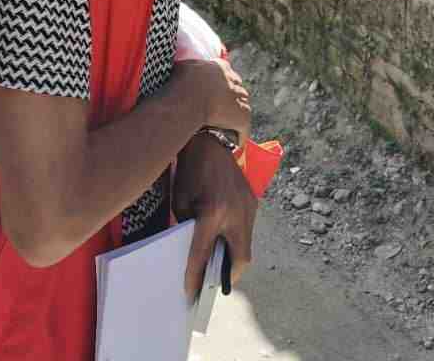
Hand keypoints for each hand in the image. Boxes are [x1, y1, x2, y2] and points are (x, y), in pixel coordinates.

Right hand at [171, 59, 250, 143]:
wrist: (188, 100)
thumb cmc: (180, 84)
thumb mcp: (183, 67)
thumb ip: (189, 68)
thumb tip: (185, 68)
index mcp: (221, 67)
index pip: (224, 75)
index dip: (218, 86)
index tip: (212, 95)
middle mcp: (234, 80)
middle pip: (235, 90)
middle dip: (229, 100)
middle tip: (219, 112)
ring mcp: (240, 98)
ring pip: (240, 107)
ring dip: (234, 117)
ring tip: (225, 130)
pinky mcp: (243, 116)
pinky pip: (242, 128)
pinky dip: (238, 136)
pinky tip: (233, 145)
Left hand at [173, 131, 256, 300]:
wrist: (211, 140)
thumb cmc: (190, 170)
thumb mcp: (181, 202)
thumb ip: (189, 227)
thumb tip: (194, 249)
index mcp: (213, 212)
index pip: (203, 254)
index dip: (194, 276)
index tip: (189, 293)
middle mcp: (236, 213)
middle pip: (239, 258)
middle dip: (227, 276)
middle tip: (211, 286)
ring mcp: (249, 207)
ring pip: (246, 245)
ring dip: (232, 258)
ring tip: (215, 267)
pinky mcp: (253, 201)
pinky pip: (246, 229)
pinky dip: (235, 240)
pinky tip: (222, 242)